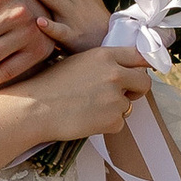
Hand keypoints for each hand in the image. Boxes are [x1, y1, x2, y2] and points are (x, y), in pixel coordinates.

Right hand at [9, 45, 156, 148]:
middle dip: (136, 90)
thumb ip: (103, 63)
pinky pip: (118, 123)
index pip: (139, 56)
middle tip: (123, 96)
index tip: (145, 71)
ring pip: (128, 106)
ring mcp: (115, 97)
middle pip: (144, 83)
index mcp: (105, 55)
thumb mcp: (78, 62)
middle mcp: (115, 74)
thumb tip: (123, 72)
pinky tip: (86, 119)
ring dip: (115, 109)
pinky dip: (106, 125)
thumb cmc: (50, 84)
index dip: (144, 65)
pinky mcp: (113, 119)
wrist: (35, 108)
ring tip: (89, 108)